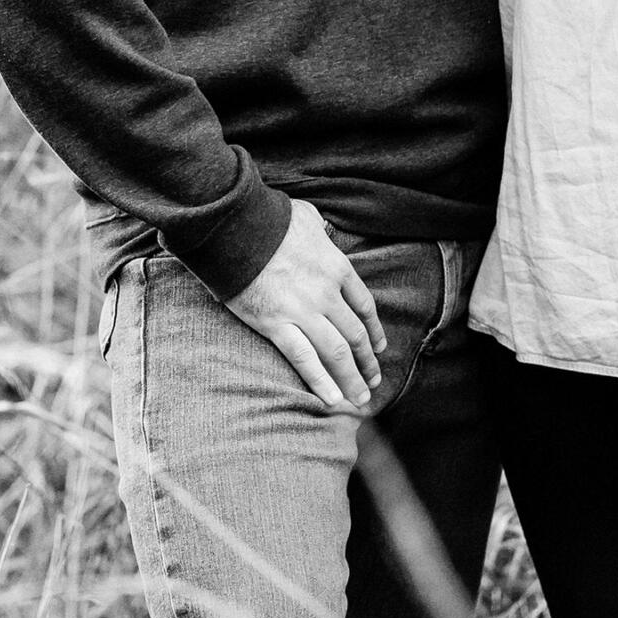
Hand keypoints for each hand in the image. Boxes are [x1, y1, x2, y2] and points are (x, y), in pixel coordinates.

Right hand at [223, 199, 387, 411]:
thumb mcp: (306, 216)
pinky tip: (332, 400)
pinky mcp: (276, 324)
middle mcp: (326, 293)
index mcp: (337, 267)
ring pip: (336, 353)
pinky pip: (304, 359)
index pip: (364, 306)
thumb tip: (321, 230)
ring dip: (351, 379)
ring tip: (360, 400)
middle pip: (355, 334)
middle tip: (373, 382)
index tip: (379, 348)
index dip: (374, 330)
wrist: (238, 228)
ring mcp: (303, 311)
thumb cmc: (270, 219)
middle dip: (367, 362)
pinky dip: (321, 382)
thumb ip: (319, 229)